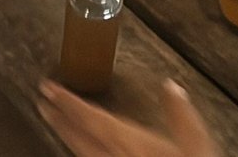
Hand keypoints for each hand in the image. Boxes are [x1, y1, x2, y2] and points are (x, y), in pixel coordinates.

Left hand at [38, 78, 219, 156]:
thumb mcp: (195, 145)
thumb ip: (180, 116)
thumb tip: (171, 87)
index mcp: (128, 142)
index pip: (89, 117)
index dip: (66, 101)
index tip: (48, 88)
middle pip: (77, 136)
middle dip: (58, 118)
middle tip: (42, 103)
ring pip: (80, 152)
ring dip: (66, 134)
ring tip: (55, 121)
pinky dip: (80, 150)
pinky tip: (81, 148)